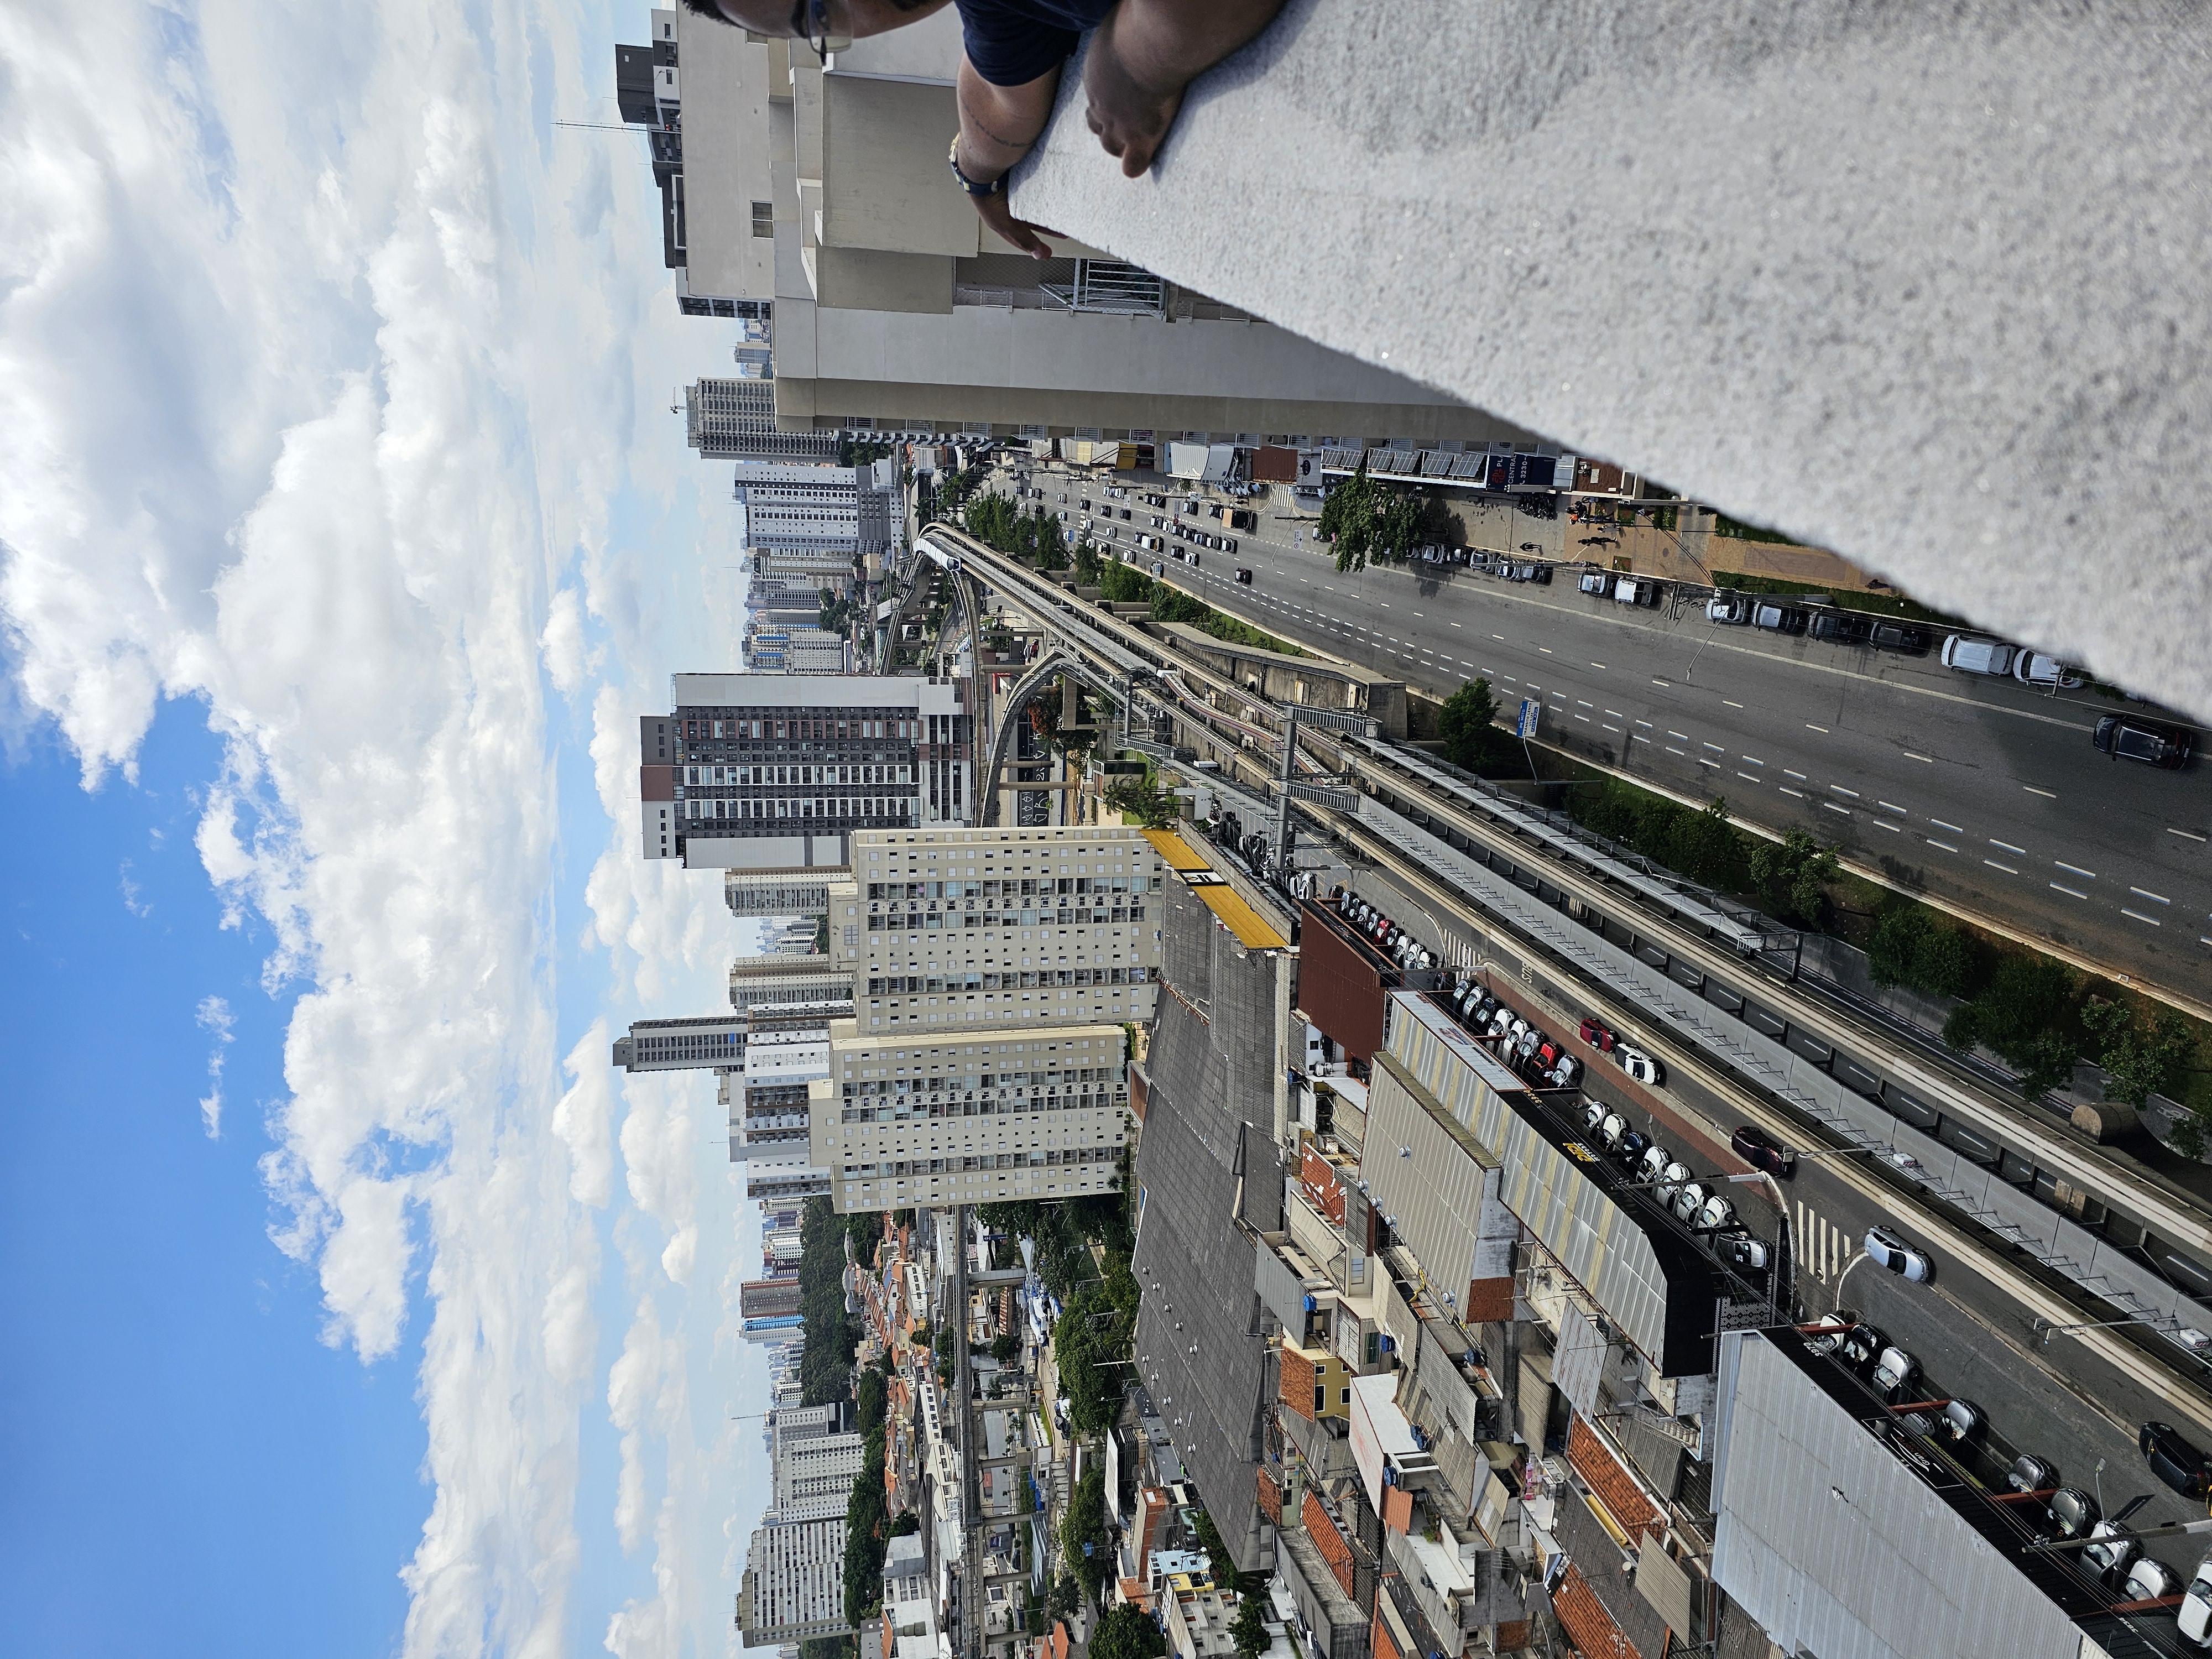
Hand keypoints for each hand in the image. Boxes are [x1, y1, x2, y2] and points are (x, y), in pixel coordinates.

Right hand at [974, 190, 1058, 258]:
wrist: (985, 173)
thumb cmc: (988, 200)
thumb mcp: (1007, 225)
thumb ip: (1023, 239)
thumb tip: (1038, 254)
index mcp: (1004, 223)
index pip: (1022, 239)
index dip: (1034, 247)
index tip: (1047, 253)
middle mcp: (1010, 210)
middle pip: (1033, 222)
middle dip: (1047, 228)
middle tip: (1062, 232)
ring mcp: (1017, 196)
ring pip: (1035, 207)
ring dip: (1048, 210)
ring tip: (1062, 213)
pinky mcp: (1022, 183)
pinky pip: (1037, 191)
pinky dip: (1044, 195)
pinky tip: (1053, 196)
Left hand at [1083, 11, 1180, 177]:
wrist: (1153, 42)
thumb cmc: (1139, 20)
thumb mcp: (1122, 18)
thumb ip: (1124, 26)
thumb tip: (1130, 6)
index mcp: (1096, 73)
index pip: (1096, 95)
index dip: (1105, 100)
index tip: (1117, 98)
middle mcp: (1101, 102)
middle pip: (1097, 124)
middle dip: (1107, 128)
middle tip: (1121, 130)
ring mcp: (1119, 122)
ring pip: (1111, 145)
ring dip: (1119, 147)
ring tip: (1129, 150)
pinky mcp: (1139, 136)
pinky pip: (1134, 161)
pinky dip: (1136, 164)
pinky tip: (1137, 168)